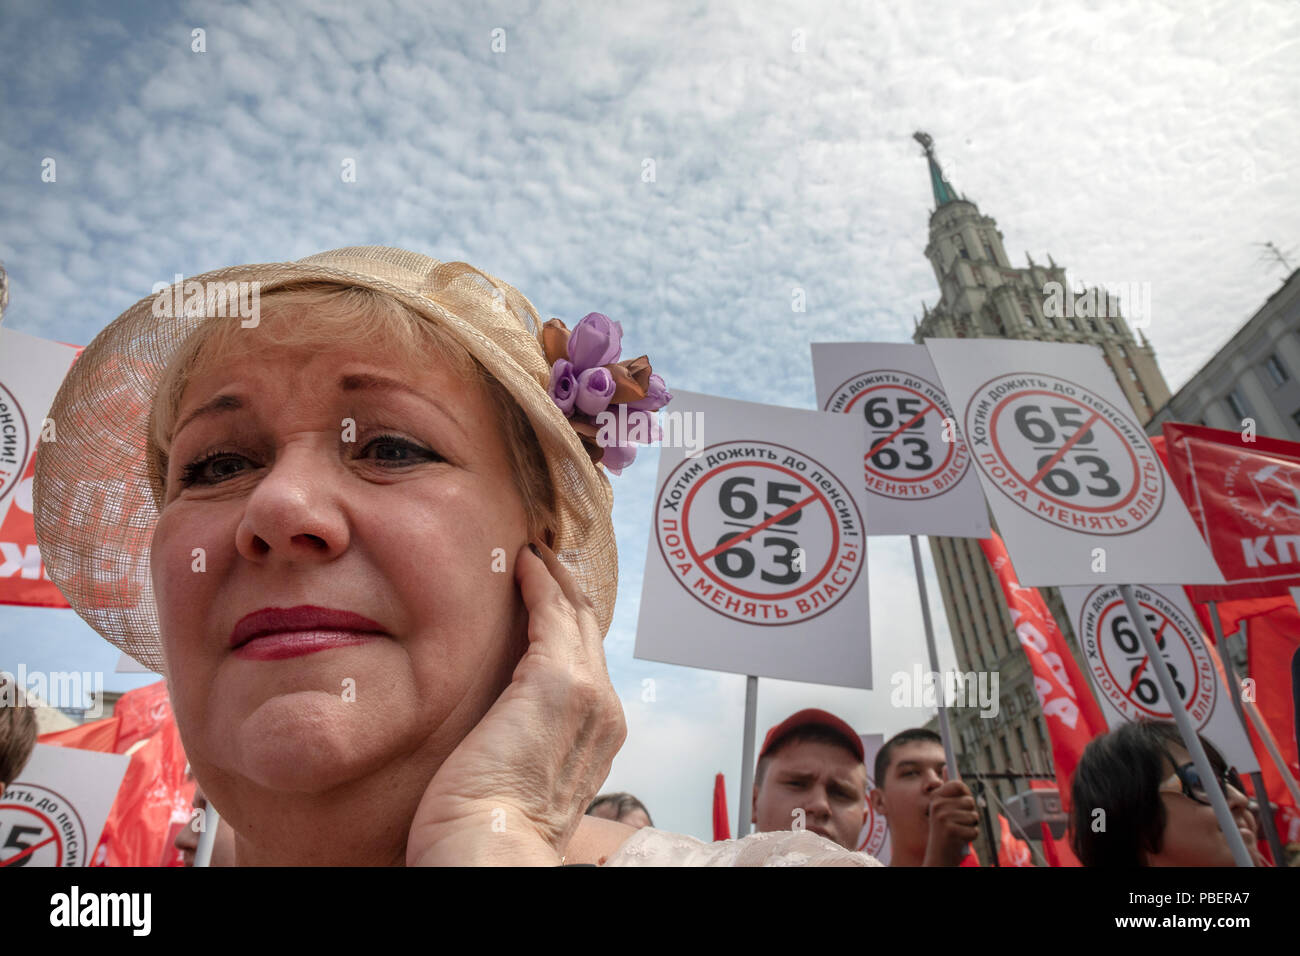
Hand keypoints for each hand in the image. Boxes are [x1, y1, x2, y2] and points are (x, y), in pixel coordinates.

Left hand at [406, 541, 626, 865]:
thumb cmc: (485, 829)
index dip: (571, 626)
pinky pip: (552, 612)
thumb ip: (524, 744)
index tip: (549, 597)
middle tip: (546, 559)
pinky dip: (540, 582)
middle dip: (569, 591)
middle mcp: (603, 711)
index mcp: (598, 738)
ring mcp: (586, 693)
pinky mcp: (555, 680)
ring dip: (556, 578)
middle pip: (590, 633)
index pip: (588, 664)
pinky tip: (524, 562)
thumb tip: (498, 731)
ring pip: (577, 616)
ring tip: (535, 552)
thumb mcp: (520, 780)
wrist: (487, 851)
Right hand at [922, 780, 978, 866]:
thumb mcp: (944, 809)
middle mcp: (937, 805)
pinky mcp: (950, 831)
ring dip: (971, 827)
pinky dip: (971, 837)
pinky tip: (959, 840)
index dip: (966, 794)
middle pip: (970, 801)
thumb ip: (948, 789)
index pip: (959, 784)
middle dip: (970, 814)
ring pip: (974, 816)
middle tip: (958, 823)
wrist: (938, 856)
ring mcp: (943, 818)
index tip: (963, 804)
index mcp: (936, 797)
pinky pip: (974, 830)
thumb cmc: (945, 831)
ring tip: (959, 832)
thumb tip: (946, 766)